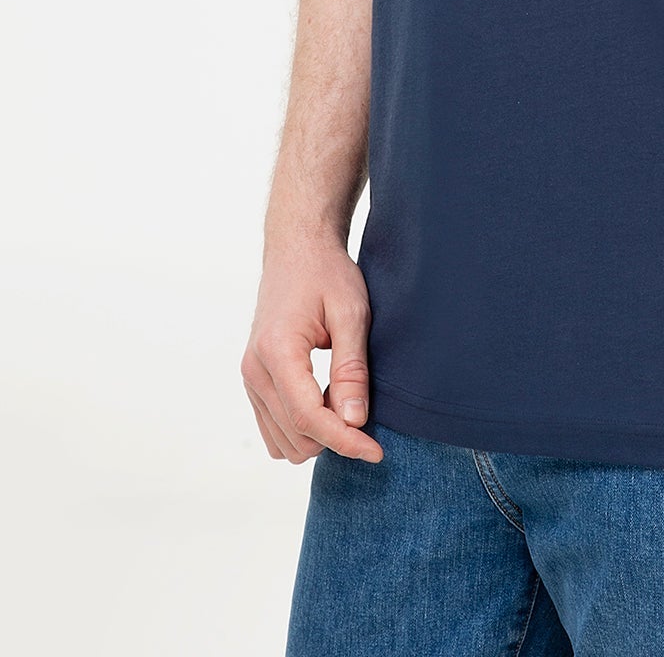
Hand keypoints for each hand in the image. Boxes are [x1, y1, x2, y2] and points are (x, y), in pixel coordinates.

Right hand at [241, 237, 384, 463]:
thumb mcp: (351, 312)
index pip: (309, 418)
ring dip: (318, 435)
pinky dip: (302, 429)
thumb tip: (354, 420)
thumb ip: (351, 368)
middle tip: (366, 410)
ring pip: (282, 441)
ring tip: (346, 400)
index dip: (345, 441)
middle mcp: (254, 370)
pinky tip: (327, 401)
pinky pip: (274, 429)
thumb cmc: (326, 274)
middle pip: (295, 436)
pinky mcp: (253, 382)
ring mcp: (250, 378)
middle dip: (335, 436)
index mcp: (277, 351)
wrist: (297, 250)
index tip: (376, 451)